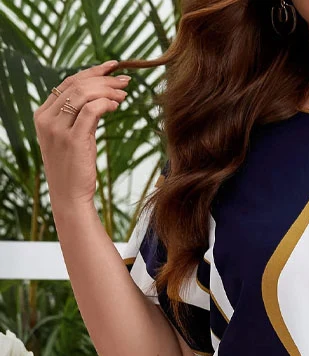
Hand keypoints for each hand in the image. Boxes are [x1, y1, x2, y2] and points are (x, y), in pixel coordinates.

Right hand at [34, 60, 129, 210]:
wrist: (69, 195)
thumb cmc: (74, 168)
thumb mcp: (74, 138)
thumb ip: (80, 117)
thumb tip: (100, 99)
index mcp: (42, 114)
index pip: (67, 83)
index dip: (91, 72)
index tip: (112, 68)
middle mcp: (46, 118)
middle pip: (76, 85)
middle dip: (103, 79)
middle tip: (125, 81)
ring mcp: (57, 128)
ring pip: (83, 94)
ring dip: (107, 90)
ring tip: (124, 94)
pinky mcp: (73, 139)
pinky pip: (91, 110)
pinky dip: (106, 103)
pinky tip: (117, 105)